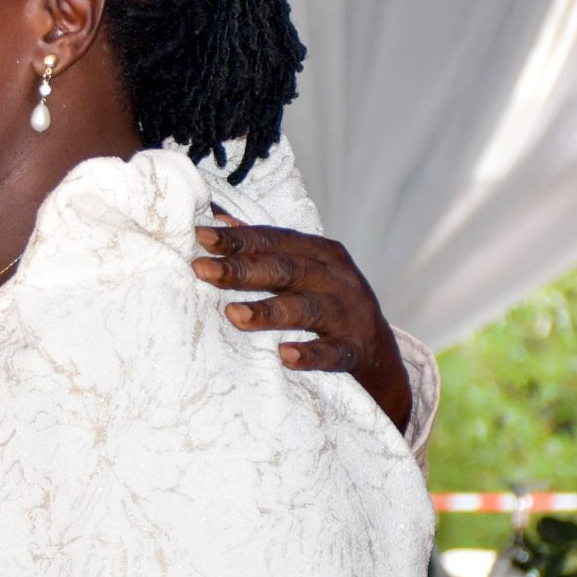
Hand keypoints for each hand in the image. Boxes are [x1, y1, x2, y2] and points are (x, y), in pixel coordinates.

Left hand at [192, 218, 411, 429]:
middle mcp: (335, 278)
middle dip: (241, 269)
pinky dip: (310, 354)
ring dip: (269, 312)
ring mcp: (348, 314)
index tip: (200, 237)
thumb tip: (219, 221)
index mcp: (320, 254)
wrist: (377, 352)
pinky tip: (285, 356)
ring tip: (233, 314)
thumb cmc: (326, 303)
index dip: (238, 239)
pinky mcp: (354, 349)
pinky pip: (332, 353)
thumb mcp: (303, 269)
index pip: (274, 241)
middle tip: (202, 270)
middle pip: (285, 270)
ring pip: (306, 309)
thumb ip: (265, 247)